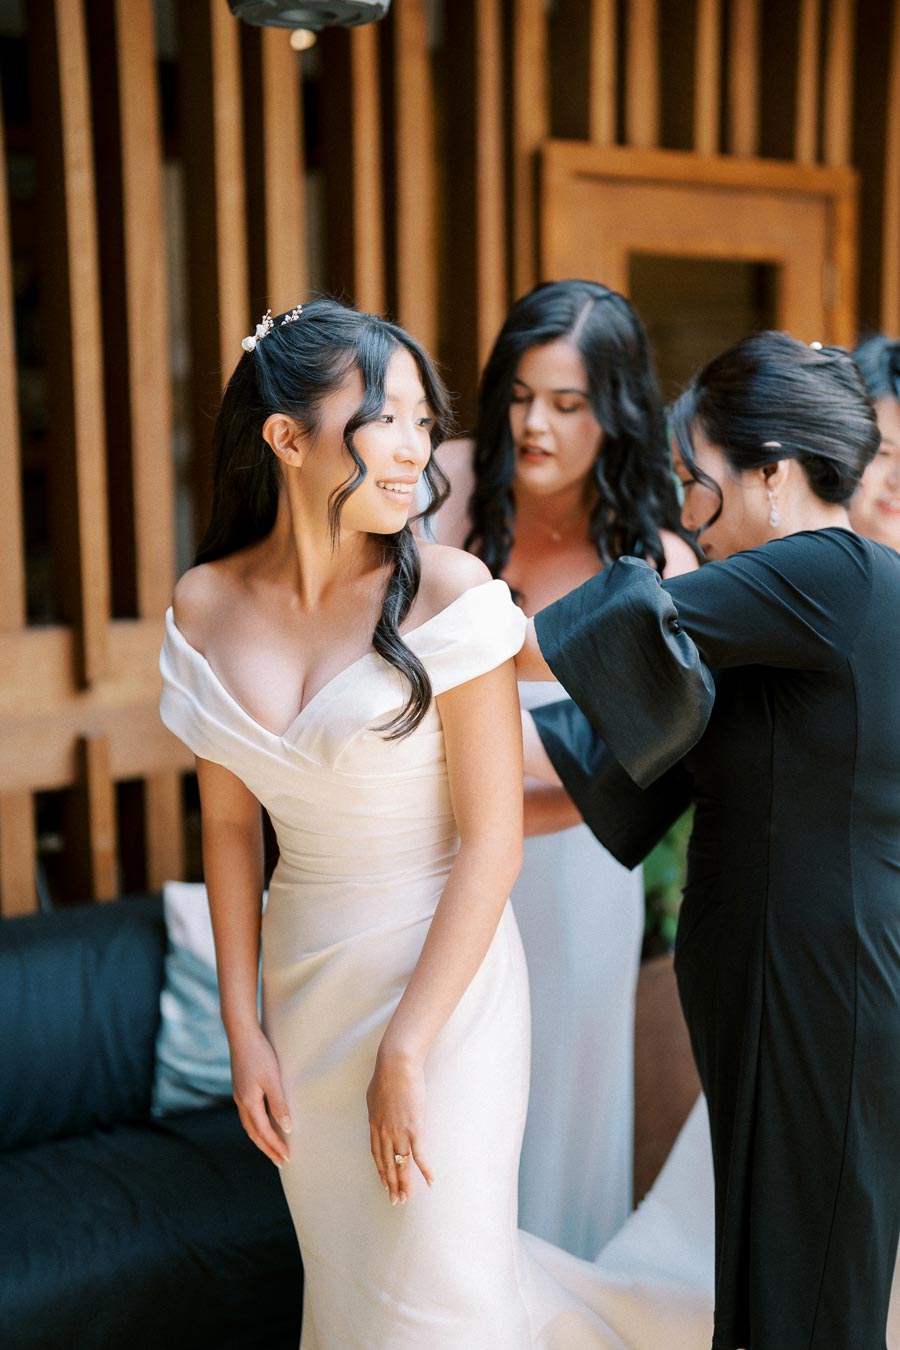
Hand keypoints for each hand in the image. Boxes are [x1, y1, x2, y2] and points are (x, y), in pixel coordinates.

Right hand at [229, 1024, 291, 1167]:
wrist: (242, 1034)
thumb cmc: (260, 1054)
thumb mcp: (272, 1079)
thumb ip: (279, 1104)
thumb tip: (286, 1129)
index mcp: (249, 1102)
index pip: (264, 1132)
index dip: (275, 1146)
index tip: (287, 1159)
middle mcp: (241, 1102)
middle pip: (254, 1134)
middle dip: (268, 1148)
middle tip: (281, 1162)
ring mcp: (239, 1095)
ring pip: (249, 1125)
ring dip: (261, 1139)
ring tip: (272, 1149)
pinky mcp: (241, 1088)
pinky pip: (249, 1115)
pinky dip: (257, 1126)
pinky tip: (263, 1124)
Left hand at [366, 1046, 433, 1204]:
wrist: (396, 1066)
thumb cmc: (386, 1076)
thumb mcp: (374, 1096)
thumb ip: (377, 1111)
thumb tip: (380, 1116)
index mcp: (375, 1126)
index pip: (377, 1155)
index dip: (382, 1172)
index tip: (385, 1184)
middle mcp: (385, 1134)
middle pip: (388, 1165)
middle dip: (392, 1184)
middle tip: (396, 1201)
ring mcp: (399, 1133)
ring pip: (402, 1165)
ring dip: (405, 1183)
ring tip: (407, 1198)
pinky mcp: (414, 1129)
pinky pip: (419, 1155)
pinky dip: (425, 1170)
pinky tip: (430, 1182)